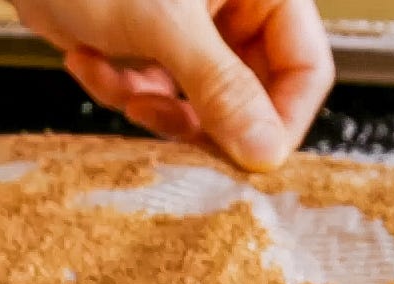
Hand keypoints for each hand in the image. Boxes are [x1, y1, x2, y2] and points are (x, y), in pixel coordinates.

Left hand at [10, 0, 334, 170]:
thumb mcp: (164, 22)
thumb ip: (221, 88)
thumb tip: (265, 151)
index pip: (306, 68)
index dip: (280, 121)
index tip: (248, 159)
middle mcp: (234, 7)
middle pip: (253, 95)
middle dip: (208, 122)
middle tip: (179, 136)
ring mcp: (191, 29)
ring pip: (202, 105)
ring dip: (159, 112)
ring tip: (127, 95)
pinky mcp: (149, 44)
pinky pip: (155, 93)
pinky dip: (120, 89)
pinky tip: (87, 59)